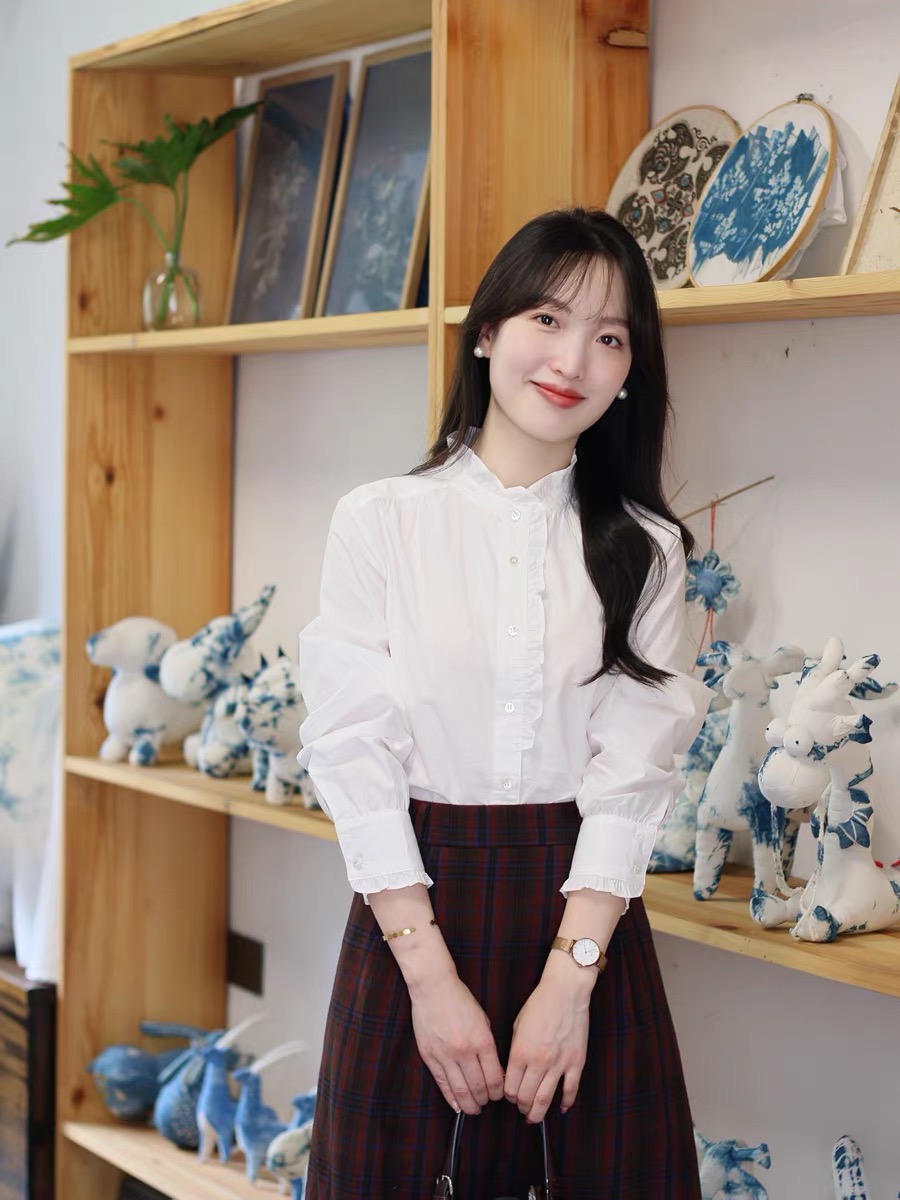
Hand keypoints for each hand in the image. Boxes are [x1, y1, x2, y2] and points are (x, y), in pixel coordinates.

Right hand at [409, 973, 505, 1115]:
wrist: (434, 988)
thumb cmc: (461, 1001)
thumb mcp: (483, 1021)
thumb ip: (489, 1047)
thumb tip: (495, 1072)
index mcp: (482, 1041)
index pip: (495, 1078)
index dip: (498, 1092)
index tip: (499, 1095)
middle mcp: (465, 1051)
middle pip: (478, 1088)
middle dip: (485, 1100)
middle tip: (486, 1103)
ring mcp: (445, 1055)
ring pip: (460, 1090)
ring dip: (469, 1104)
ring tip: (473, 1108)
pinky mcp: (430, 1056)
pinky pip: (442, 1083)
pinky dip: (451, 1098)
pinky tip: (457, 1105)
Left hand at [504, 957, 592, 1122]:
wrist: (565, 992)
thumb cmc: (539, 1004)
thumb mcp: (517, 1025)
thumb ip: (514, 1049)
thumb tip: (511, 1071)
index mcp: (521, 1051)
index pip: (510, 1086)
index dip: (507, 1096)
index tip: (509, 1095)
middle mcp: (539, 1061)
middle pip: (526, 1097)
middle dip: (521, 1107)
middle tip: (521, 1108)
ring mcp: (559, 1063)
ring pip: (546, 1099)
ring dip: (538, 1112)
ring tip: (534, 1117)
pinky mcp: (576, 1062)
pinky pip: (571, 1090)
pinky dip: (566, 1103)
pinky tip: (561, 1108)